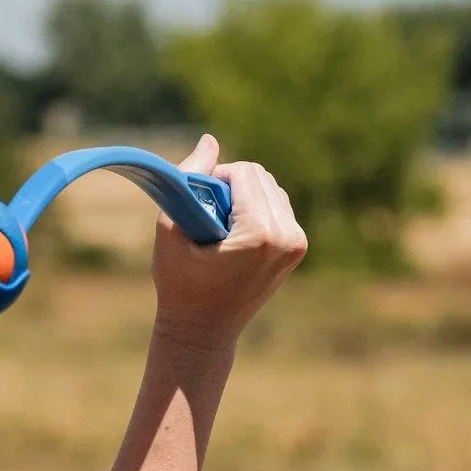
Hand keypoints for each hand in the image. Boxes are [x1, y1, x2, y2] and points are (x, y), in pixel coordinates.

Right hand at [149, 134, 306, 352]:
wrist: (203, 331)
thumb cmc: (180, 283)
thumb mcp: (172, 228)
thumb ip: (190, 179)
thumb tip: (211, 139)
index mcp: (261, 234)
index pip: (244, 172)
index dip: (214, 177)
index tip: (197, 203)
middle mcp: (288, 236)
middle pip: (260, 176)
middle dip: (230, 184)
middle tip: (206, 214)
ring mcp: (297, 243)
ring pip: (270, 187)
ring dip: (243, 194)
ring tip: (219, 225)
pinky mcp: (298, 247)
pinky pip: (278, 205)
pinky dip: (255, 207)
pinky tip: (234, 232)